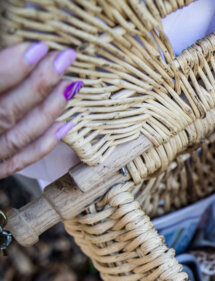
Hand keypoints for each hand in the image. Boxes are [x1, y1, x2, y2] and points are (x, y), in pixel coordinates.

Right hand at [0, 42, 81, 178]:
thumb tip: (22, 53)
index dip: (9, 69)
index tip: (38, 48)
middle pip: (5, 111)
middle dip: (38, 84)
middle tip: (64, 59)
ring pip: (17, 135)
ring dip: (48, 110)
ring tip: (70, 85)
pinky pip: (20, 160)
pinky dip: (44, 144)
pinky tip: (66, 124)